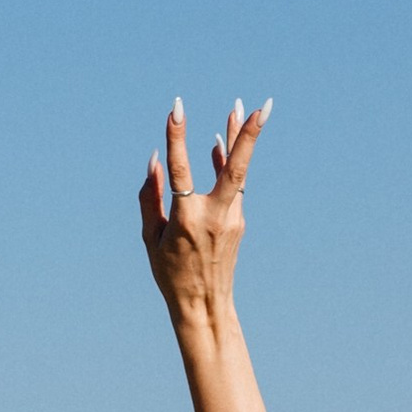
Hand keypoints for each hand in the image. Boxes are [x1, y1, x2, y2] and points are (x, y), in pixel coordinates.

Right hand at [139, 99, 269, 334]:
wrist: (204, 305)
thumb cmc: (169, 272)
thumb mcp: (150, 237)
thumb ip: (149, 197)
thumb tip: (156, 159)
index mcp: (185, 220)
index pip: (180, 170)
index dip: (177, 136)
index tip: (177, 108)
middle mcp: (214, 216)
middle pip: (235, 169)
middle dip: (248, 135)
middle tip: (261, 106)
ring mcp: (231, 219)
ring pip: (236, 173)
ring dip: (237, 139)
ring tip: (238, 107)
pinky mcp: (238, 222)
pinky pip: (233, 186)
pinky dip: (225, 164)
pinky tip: (220, 142)